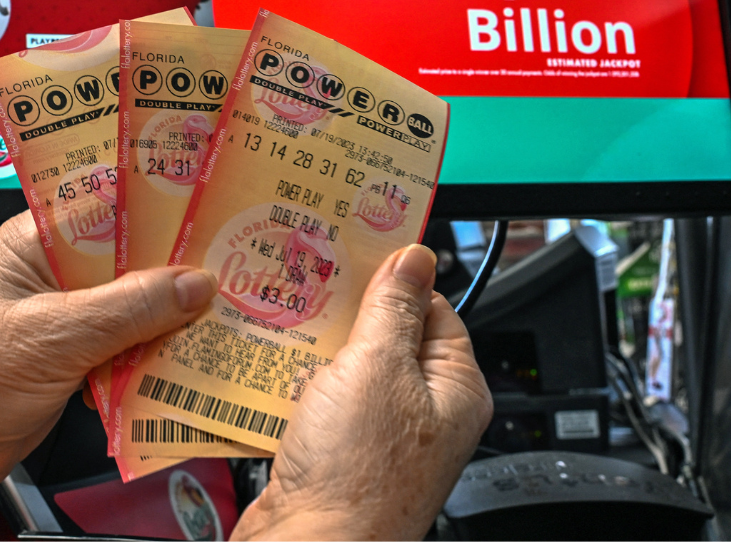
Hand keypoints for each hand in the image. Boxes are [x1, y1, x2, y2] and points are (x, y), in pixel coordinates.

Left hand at [0, 211, 217, 491]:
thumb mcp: (52, 336)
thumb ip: (127, 308)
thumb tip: (194, 284)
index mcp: (39, 240)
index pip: (113, 204)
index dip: (164, 206)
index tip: (214, 210)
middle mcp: (58, 271)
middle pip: (134, 258)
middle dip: (179, 270)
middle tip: (235, 270)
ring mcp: (69, 315)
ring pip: (137, 305)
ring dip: (172, 318)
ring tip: (224, 317)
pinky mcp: (77, 356)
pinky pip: (130, 346)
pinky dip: (155, 356)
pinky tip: (188, 361)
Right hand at [232, 245, 492, 540]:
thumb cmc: (357, 475)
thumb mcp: (377, 365)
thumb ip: (394, 306)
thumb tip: (415, 257)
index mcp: (454, 388)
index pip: (434, 309)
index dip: (396, 282)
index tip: (360, 257)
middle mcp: (423, 413)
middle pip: (388, 337)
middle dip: (350, 316)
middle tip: (317, 289)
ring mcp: (380, 435)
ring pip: (349, 369)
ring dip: (319, 351)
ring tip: (292, 331)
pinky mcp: (340, 452)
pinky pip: (322, 402)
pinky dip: (300, 385)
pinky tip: (276, 375)